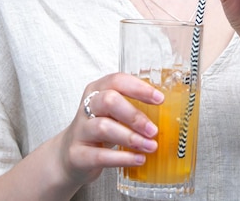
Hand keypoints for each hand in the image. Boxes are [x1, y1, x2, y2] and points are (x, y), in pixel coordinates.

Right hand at [56, 72, 162, 188]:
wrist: (70, 155)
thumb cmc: (98, 129)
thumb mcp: (112, 112)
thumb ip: (132, 107)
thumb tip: (169, 111)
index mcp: (97, 90)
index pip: (117, 80)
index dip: (139, 88)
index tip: (159, 99)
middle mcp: (86, 107)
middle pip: (109, 101)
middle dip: (134, 115)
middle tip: (153, 129)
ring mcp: (80, 130)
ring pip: (103, 127)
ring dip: (131, 137)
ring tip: (150, 146)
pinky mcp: (78, 154)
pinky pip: (100, 155)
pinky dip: (122, 158)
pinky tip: (138, 159)